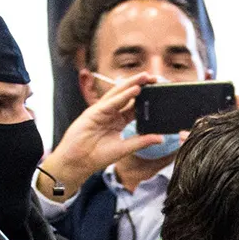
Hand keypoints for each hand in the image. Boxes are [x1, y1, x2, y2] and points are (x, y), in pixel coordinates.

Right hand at [41, 72, 164, 197]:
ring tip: (146, 77)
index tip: (160, 93)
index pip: (135, 107)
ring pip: (119, 94)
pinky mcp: (94, 112)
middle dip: (141, 86)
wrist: (77, 162)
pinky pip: (111, 102)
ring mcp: (102, 111)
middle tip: (156, 78)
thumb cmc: (97, 156)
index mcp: (118, 121)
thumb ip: (141, 141)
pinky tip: (135, 90)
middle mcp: (111, 113)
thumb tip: (160, 138)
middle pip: (128, 96)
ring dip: (132, 84)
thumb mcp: (124, 148)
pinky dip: (123, 95)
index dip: (147, 99)